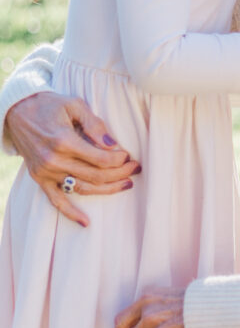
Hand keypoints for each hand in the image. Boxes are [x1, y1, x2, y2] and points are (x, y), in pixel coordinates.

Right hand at [5, 92, 139, 226]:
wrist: (17, 111)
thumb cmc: (49, 105)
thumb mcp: (74, 105)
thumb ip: (95, 124)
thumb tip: (112, 144)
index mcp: (64, 141)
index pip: (100, 159)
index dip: (120, 159)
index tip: (129, 155)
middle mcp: (54, 160)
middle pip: (96, 175)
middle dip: (120, 173)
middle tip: (136, 167)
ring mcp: (46, 172)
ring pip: (83, 189)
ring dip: (108, 190)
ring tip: (126, 184)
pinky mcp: (40, 179)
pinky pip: (56, 200)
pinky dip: (71, 213)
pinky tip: (86, 222)